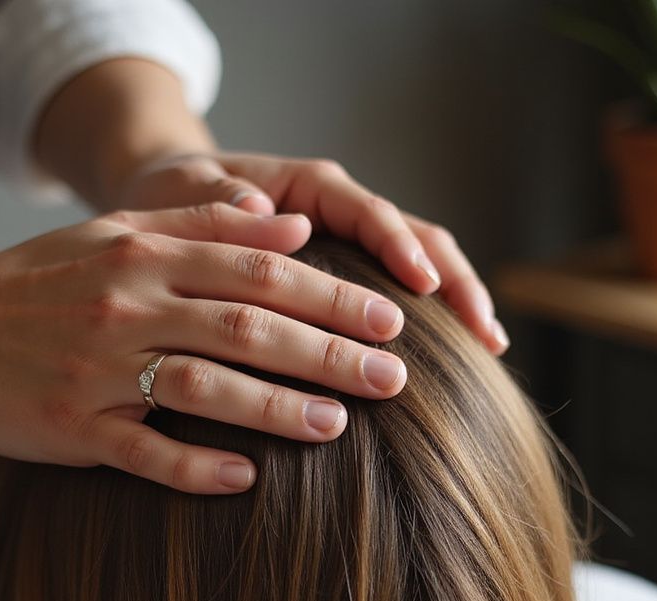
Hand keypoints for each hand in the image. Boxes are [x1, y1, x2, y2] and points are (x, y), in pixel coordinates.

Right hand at [0, 206, 402, 492]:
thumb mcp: (113, 233)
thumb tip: (291, 225)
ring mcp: (99, 371)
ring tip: (339, 426)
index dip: (331, 294)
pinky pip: (143, 452)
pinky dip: (195, 464)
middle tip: (394, 378)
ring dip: (277, 407)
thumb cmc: (35, 284)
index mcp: (143, 255)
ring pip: (205, 386)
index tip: (391, 318)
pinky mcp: (72, 429)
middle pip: (247, 325)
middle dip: (329, 351)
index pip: (258, 271)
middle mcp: (127, 306)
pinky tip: (247, 476)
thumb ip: (202, 225)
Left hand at [118, 151, 508, 354]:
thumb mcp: (183, 192)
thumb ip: (217, 203)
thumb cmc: (172, 194)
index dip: (401, 250)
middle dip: (454, 285)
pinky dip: (428, 321)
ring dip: (455, 304)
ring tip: (488, 350)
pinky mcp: (343, 277)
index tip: (424, 287)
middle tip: (485, 335)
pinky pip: (394, 294)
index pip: (369, 215)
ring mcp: (347, 246)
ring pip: (418, 267)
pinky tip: (456, 357)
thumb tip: (262, 209)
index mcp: (306, 188)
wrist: (168, 199)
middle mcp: (339, 214)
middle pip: (415, 240)